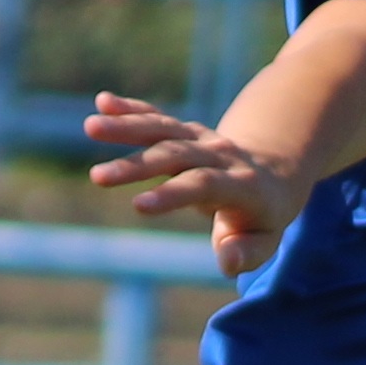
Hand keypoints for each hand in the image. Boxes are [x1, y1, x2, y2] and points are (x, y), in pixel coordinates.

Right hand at [84, 91, 313, 280]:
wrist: (274, 173)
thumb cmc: (263, 218)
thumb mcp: (266, 241)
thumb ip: (248, 253)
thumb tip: (228, 262)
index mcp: (242, 185)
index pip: (205, 185)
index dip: (173, 194)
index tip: (138, 205)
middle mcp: (221, 155)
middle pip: (176, 154)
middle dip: (136, 165)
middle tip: (98, 177)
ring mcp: (203, 139)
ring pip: (164, 129)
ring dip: (127, 126)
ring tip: (90, 127)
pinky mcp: (186, 131)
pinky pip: (159, 118)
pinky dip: (132, 109)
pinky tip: (102, 102)